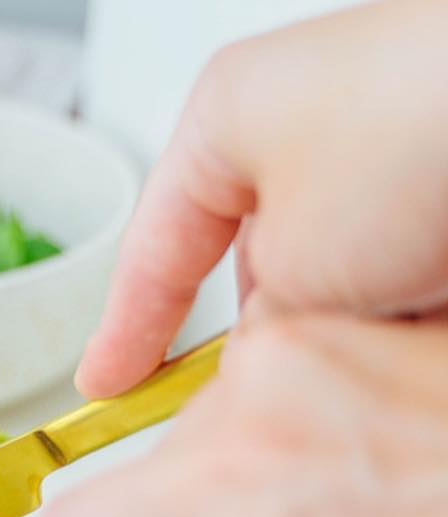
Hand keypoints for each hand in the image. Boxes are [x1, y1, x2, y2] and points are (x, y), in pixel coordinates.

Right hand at [76, 0, 447, 398]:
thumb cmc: (419, 127)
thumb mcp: (297, 266)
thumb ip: (266, 326)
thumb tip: (281, 355)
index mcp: (231, 120)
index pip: (156, 249)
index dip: (127, 332)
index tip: (103, 387)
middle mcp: (307, 125)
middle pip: (265, 273)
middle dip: (278, 340)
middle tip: (280, 396)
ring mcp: (390, 145)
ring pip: (348, 282)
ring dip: (359, 327)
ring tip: (377, 348)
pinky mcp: (447, 174)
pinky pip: (414, 270)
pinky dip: (416, 310)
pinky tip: (425, 325)